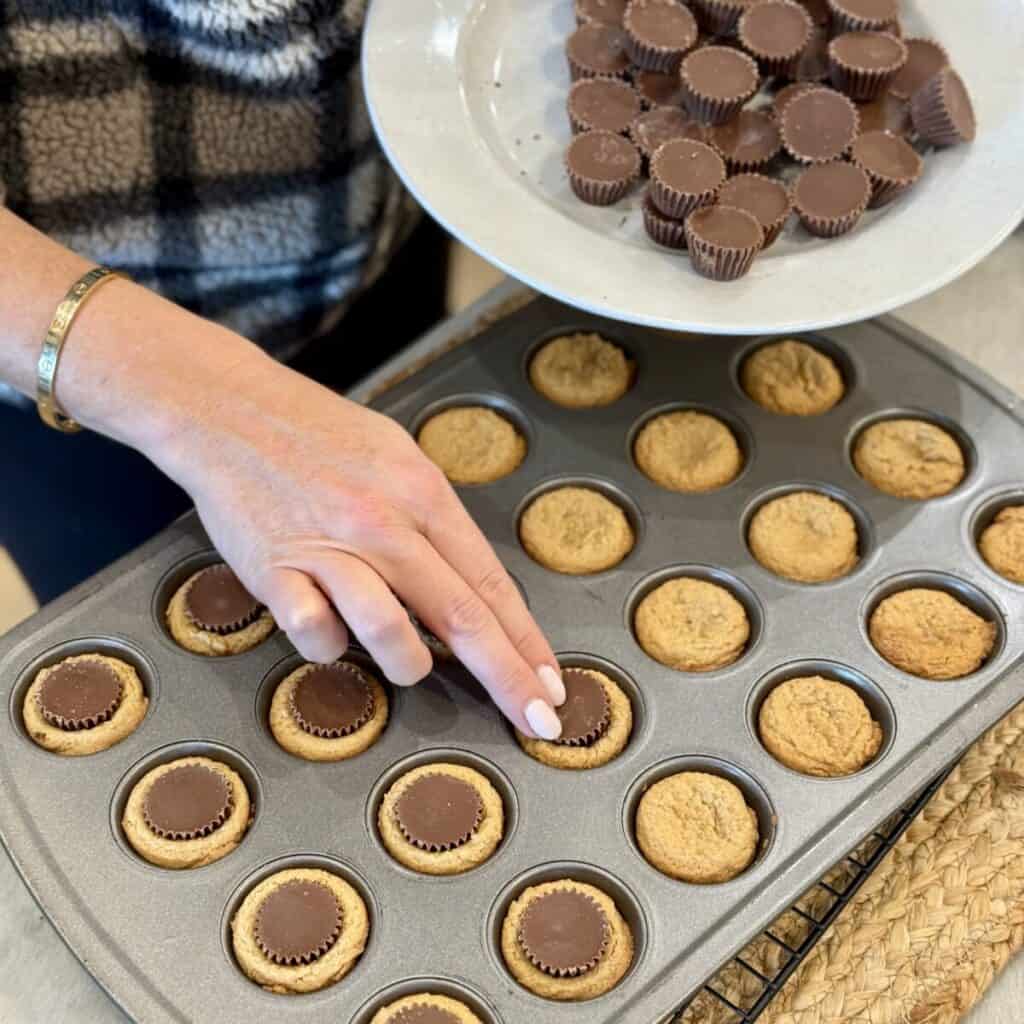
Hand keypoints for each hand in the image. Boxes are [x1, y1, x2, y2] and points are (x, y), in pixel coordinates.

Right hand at [155, 349, 564, 737]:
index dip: (527, 641)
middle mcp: (384, 525)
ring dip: (411, 665)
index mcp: (423, 494)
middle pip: (461, 617)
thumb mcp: (399, 458)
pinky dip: (332, 646)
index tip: (552, 683)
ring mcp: (329, 550)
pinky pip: (317, 635)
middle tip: (538, 721)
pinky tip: (330, 627)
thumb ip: (435, 523)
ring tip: (410, 663)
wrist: (229, 411)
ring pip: (391, 634)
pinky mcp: (274, 573)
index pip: (491, 583)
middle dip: (507, 678)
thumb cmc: (322, 435)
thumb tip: (473, 588)